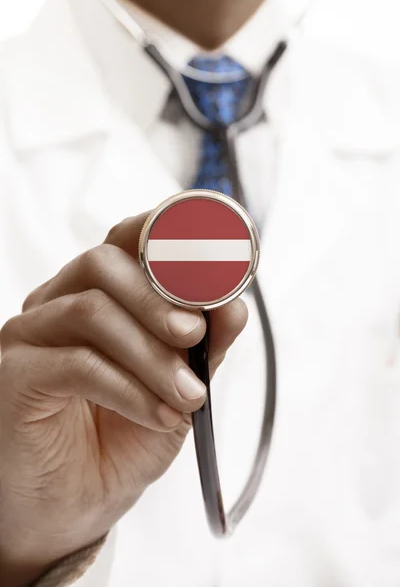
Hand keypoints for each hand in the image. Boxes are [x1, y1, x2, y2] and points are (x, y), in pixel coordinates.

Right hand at [0, 213, 247, 585]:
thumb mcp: (178, 388)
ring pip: (91, 311)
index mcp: (98, 296)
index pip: (125, 241)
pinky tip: (157, 415)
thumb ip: (204, 346)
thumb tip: (234, 305)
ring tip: (187, 395)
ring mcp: (30, 337)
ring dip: (151, 353)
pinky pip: (75, 364)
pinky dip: (129, 388)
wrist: (73, 507)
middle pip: (103, 264)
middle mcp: (58, 304)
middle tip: (196, 335)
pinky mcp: (14, 377)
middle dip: (160, 297)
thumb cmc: (120, 440)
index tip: (212, 256)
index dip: (166, 235)